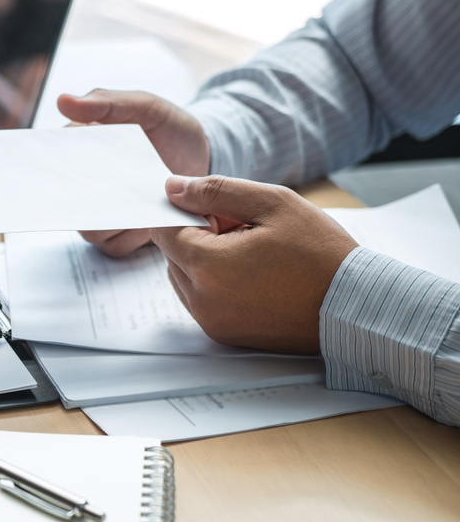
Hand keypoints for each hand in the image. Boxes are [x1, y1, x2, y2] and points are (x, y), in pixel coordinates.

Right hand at [58, 89, 210, 257]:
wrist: (201, 159)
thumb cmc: (169, 130)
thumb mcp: (145, 107)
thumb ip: (107, 102)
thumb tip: (62, 101)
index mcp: (79, 153)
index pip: (53, 165)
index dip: (56, 170)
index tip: (77, 170)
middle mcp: (84, 188)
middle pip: (69, 205)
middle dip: (91, 200)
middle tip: (118, 189)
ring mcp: (100, 215)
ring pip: (90, 230)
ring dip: (117, 219)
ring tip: (146, 202)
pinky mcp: (119, 237)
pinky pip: (114, 246)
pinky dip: (133, 236)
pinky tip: (153, 219)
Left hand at [150, 175, 358, 353]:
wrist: (356, 306)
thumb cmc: (321, 253)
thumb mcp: (272, 203)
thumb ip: (216, 191)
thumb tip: (173, 187)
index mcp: (208, 267)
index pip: (165, 231)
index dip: (188, 212)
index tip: (219, 207)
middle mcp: (202, 301)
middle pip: (172, 256)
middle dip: (197, 236)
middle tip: (245, 230)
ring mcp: (212, 322)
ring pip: (184, 278)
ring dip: (204, 260)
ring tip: (251, 253)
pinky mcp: (224, 335)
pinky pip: (201, 300)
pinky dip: (214, 283)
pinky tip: (253, 275)